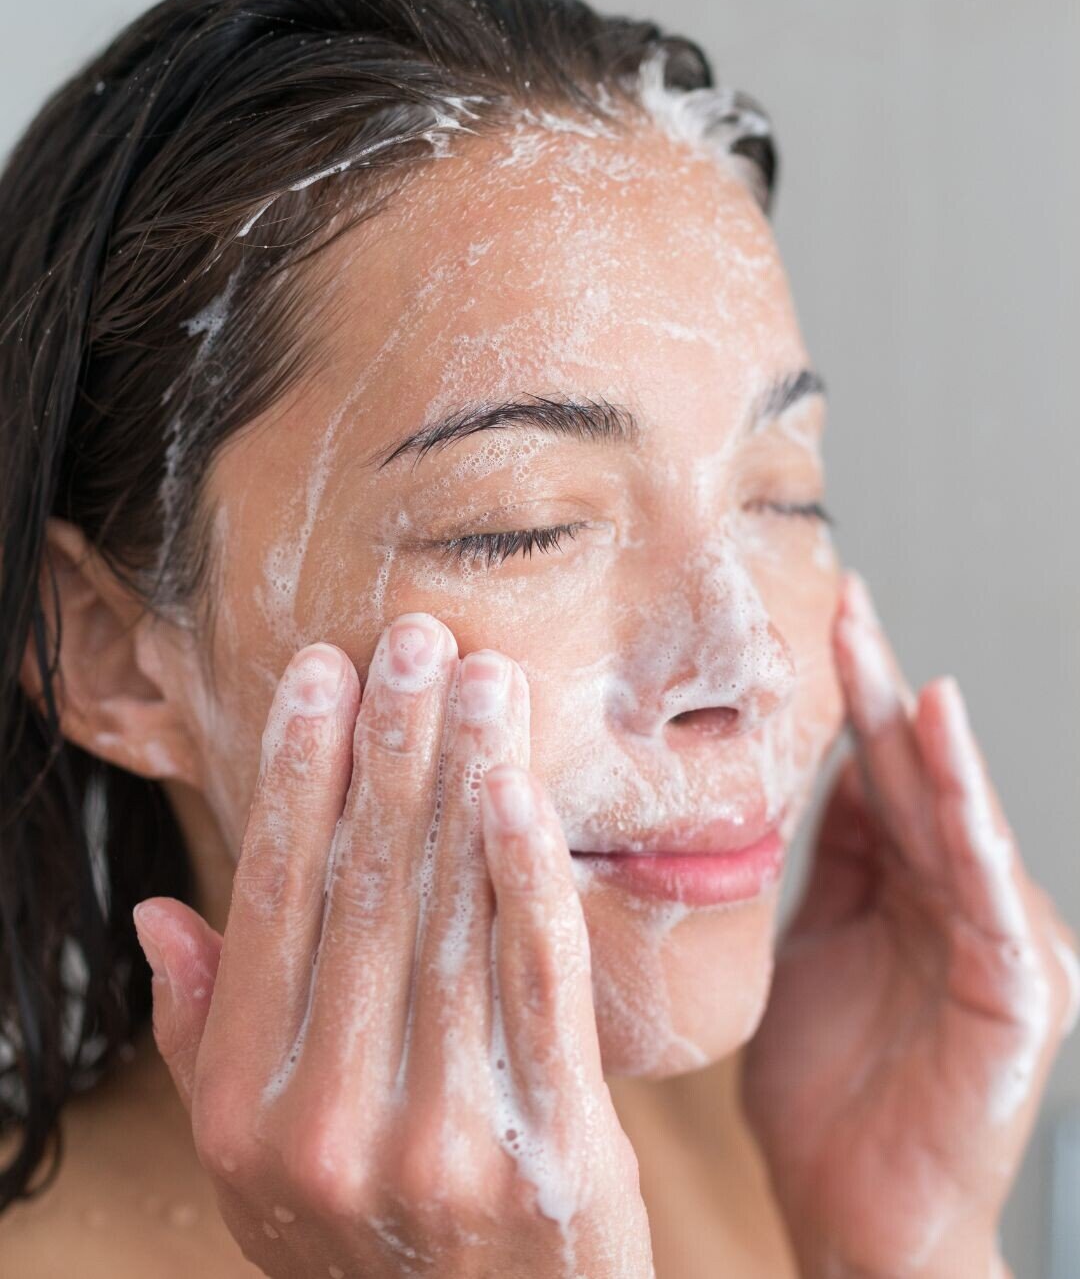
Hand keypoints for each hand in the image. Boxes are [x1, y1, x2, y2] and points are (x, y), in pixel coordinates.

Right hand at [132, 615, 652, 1277]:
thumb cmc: (369, 1249)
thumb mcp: (254, 1170)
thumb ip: (206, 1040)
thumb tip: (163, 917)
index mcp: (247, 1108)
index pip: (271, 902)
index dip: (295, 776)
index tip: (320, 677)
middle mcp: (331, 1116)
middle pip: (365, 887)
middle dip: (390, 747)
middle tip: (412, 638)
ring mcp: (442, 1134)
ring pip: (452, 915)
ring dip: (466, 779)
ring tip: (480, 679)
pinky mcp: (550, 1145)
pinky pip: (540, 982)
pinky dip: (530, 876)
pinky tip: (522, 789)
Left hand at [740, 570, 1078, 1278]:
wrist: (852, 1216)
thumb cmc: (825, 1096)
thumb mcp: (806, 948)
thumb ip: (822, 867)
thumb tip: (807, 775)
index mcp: (902, 889)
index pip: (873, 775)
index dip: (848, 700)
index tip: (817, 622)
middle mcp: (956, 901)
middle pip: (912, 778)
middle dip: (876, 691)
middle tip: (842, 604)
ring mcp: (994, 942)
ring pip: (955, 818)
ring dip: (925, 737)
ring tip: (886, 657)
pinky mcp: (1018, 990)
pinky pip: (987, 889)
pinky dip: (969, 814)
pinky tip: (942, 745)